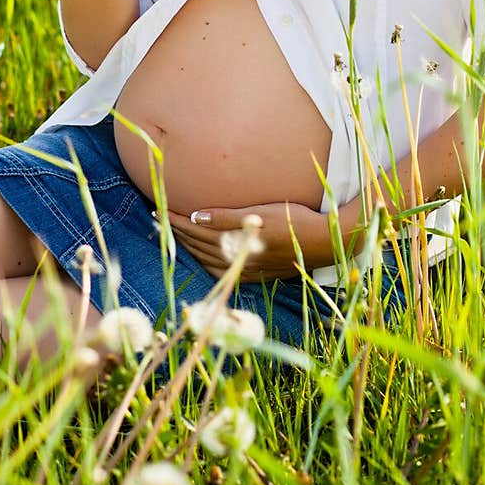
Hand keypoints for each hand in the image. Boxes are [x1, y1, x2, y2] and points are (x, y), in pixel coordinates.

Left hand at [163, 201, 326, 281]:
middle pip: (198, 245)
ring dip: (189, 247)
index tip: (160, 210)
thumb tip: (196, 216)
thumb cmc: (294, 221)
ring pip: (207, 259)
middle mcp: (237, 259)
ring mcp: (246, 269)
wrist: (325, 243)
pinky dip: (206, 263)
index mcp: (236, 242)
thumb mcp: (260, 214)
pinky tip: (202, 258)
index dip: (177, 221)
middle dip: (178, 232)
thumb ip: (227, 217)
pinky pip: (222, 271)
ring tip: (175, 235)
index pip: (197, 230)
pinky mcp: (257, 274)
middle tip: (159, 219)